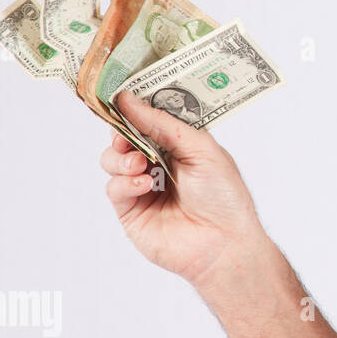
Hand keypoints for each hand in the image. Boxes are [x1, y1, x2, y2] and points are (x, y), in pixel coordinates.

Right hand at [101, 88, 267, 288]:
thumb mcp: (202, 149)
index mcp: (180, 146)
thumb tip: (129, 100)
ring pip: (111, 160)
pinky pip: (114, 188)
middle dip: (121, 131)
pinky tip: (144, 185)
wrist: (224, 243)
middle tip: (126, 134)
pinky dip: (124, 182)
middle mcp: (159, 163)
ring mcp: (143, 186)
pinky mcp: (131, 211)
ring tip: (140, 164)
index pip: (149, 119)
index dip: (134, 107)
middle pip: (124, 137)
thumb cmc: (224, 197)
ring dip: (120, 157)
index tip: (120, 94)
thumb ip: (164, 125)